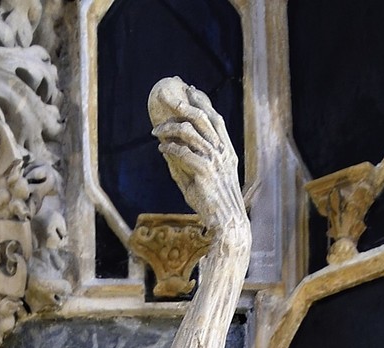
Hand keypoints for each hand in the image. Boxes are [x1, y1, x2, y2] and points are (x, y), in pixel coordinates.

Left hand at [149, 79, 247, 248]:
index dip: (203, 100)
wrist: (226, 222)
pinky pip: (183, 152)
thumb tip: (169, 152)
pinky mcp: (204, 171)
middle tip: (167, 99)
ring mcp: (214, 160)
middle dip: (183, 104)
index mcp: (227, 150)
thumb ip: (190, 163)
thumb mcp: (204, 179)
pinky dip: (170, 148)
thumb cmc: (214, 204)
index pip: (215, 117)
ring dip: (170, 128)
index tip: (190, 89)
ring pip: (190, 132)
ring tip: (156, 130)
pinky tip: (161, 148)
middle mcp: (222, 151)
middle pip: (202, 117)